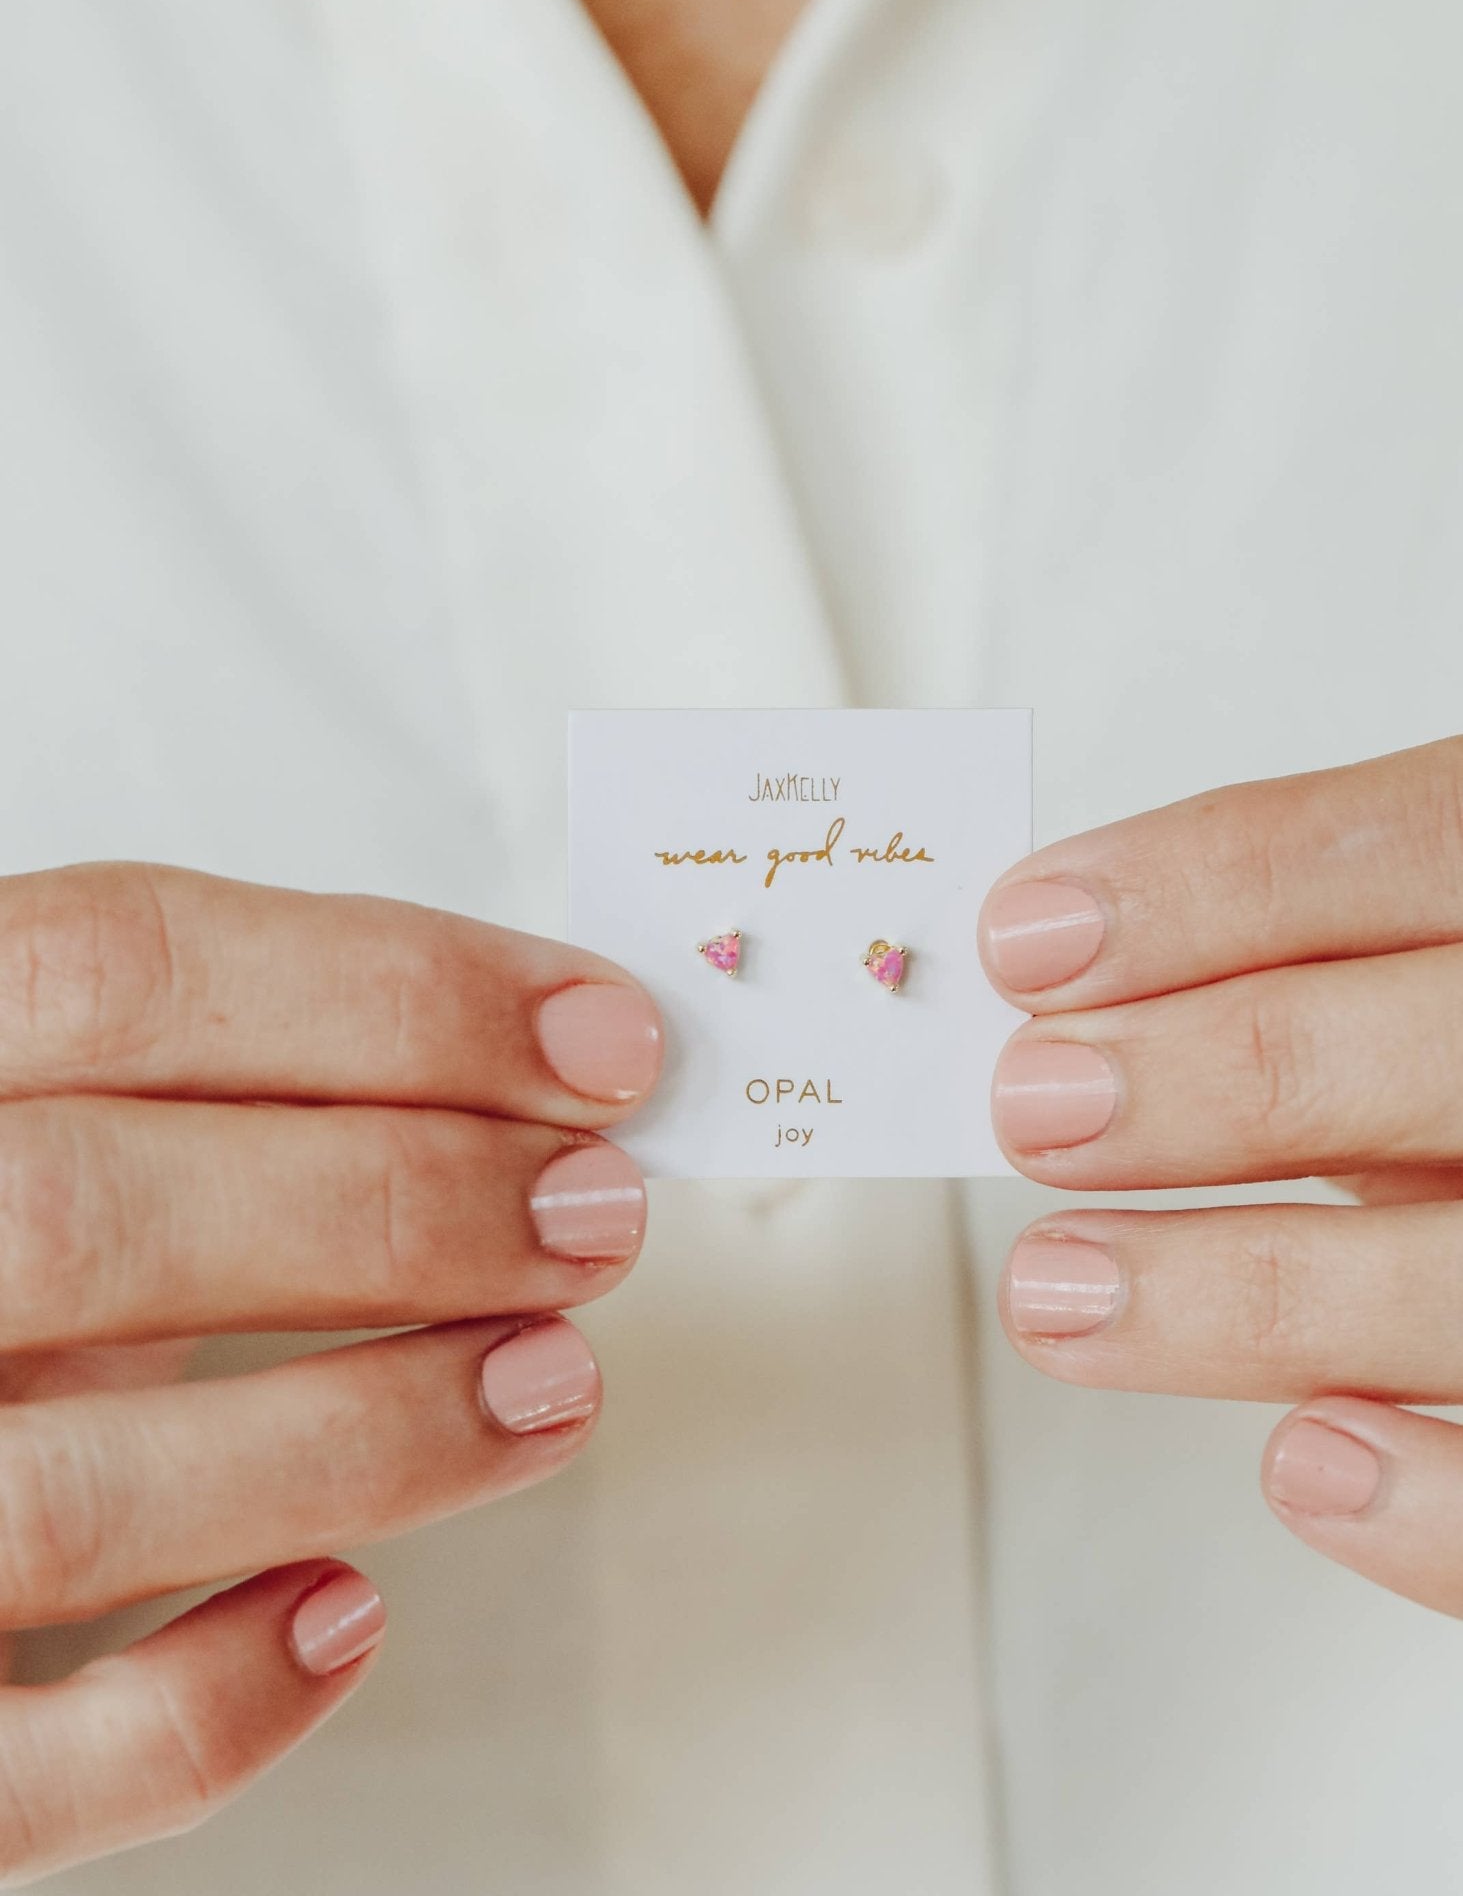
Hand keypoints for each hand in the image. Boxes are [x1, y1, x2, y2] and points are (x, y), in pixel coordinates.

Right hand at [0, 861, 662, 1880]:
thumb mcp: (63, 1122)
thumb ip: (236, 1093)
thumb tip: (542, 1101)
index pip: (119, 968)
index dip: (388, 993)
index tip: (598, 1039)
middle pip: (99, 1211)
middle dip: (400, 1203)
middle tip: (591, 1209)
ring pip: (82, 1495)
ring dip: (369, 1431)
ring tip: (551, 1381)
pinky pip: (23, 1764)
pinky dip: (211, 1702)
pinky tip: (346, 1611)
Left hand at [979, 735, 1462, 1616]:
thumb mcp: (1414, 979)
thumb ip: (1298, 974)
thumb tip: (1057, 1007)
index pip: (1408, 845)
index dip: (1208, 890)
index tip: (1027, 941)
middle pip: (1441, 1051)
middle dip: (1214, 1080)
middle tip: (1032, 1105)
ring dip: (1247, 1294)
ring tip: (1061, 1293)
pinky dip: (1429, 1495)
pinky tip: (1303, 1458)